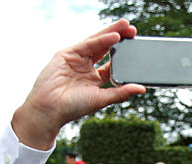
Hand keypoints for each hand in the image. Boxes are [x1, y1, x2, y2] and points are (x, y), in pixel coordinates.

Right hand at [11, 19, 145, 149]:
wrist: (49, 109)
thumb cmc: (73, 107)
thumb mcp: (102, 99)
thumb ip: (121, 92)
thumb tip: (141, 89)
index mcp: (94, 79)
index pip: (112, 63)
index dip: (124, 55)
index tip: (136, 48)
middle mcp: (85, 67)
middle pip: (105, 48)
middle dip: (120, 38)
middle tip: (134, 30)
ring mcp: (76, 59)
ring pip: (97, 42)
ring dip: (112, 33)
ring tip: (126, 26)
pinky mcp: (67, 54)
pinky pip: (87, 44)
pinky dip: (101, 39)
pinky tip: (114, 36)